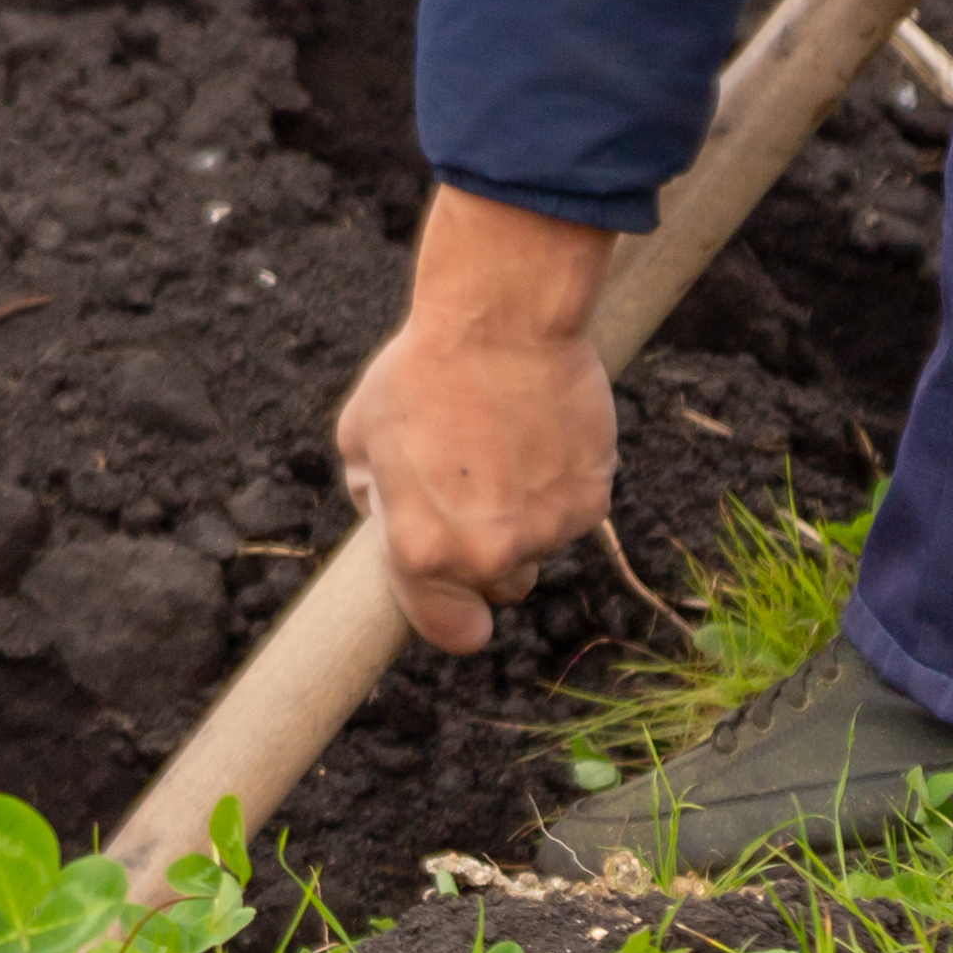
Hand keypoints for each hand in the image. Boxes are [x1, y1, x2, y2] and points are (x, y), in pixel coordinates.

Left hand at [334, 190, 622, 654]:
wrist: (501, 321)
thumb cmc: (419, 373)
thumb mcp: (361, 438)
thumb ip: (374, 498)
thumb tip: (391, 522)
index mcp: (422, 551)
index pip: (450, 631)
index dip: (453, 618)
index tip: (459, 606)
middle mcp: (489, 554)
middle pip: (500, 587)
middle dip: (487, 555)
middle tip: (474, 491)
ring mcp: (546, 531)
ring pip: (538, 548)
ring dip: (524, 517)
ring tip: (504, 449)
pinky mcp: (592, 502)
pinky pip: (572, 514)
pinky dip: (559, 487)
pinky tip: (538, 435)